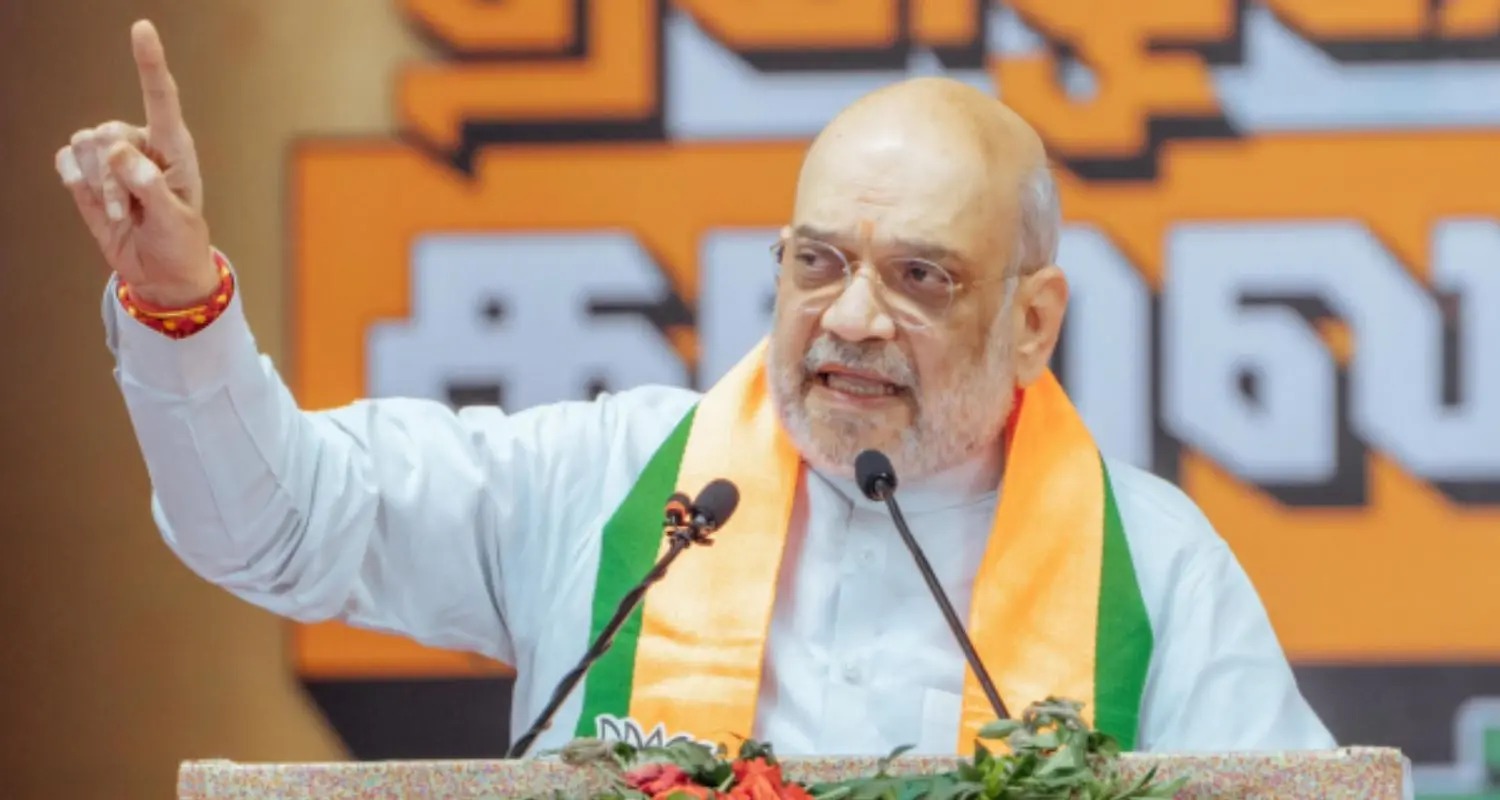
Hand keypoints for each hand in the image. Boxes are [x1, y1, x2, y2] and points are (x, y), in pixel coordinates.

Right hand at [55, 20, 216, 308]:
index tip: (142, 28)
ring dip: (98, 187)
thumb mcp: (174, 221)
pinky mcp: (89, 174)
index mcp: (174, 147)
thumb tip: (121, 153)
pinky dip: (75, 181)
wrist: (162, 272)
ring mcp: (113, 157)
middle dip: (113, 177)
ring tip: (124, 215)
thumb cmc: (180, 243)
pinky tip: (94, 200)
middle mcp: (142, 143)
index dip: (149, 62)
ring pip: (85, 147)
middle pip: (107, 132)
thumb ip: (150, 187)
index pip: (161, 97)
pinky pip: (67, 160)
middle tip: (132, 212)